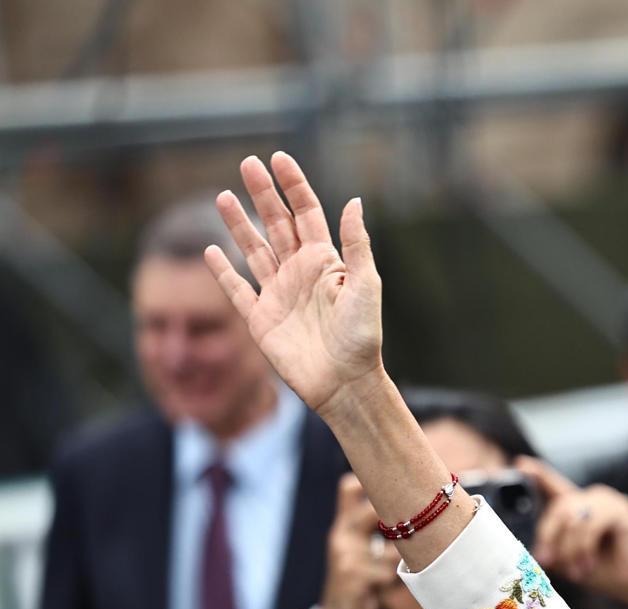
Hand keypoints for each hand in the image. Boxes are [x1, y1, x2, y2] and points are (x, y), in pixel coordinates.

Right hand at [206, 153, 383, 420]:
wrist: (345, 382)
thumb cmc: (362, 337)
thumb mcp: (366, 286)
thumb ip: (356, 244)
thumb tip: (354, 202)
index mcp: (326, 262)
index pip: (306, 214)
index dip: (293, 186)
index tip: (279, 158)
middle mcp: (300, 273)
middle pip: (277, 224)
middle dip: (263, 194)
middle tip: (247, 163)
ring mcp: (278, 295)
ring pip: (254, 250)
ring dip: (238, 224)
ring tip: (223, 196)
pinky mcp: (261, 319)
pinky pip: (238, 290)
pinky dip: (223, 272)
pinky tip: (212, 251)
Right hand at [317, 474, 398, 608]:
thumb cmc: (358, 579)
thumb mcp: (360, 549)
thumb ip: (373, 527)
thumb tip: (411, 503)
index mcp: (344, 526)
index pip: (348, 488)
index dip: (370, 478)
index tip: (399, 478)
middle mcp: (341, 535)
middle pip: (372, 510)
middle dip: (399, 516)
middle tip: (419, 521)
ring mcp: (345, 556)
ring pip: (391, 546)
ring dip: (402, 556)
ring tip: (401, 563)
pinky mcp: (353, 577)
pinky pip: (387, 571)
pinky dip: (393, 577)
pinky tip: (386, 584)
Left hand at [523, 459, 627, 608]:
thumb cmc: (605, 572)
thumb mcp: (570, 560)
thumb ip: (552, 548)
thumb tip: (533, 549)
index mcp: (581, 507)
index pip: (555, 486)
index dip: (538, 474)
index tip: (519, 464)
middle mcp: (594, 497)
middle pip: (559, 507)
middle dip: (549, 536)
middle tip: (546, 561)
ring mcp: (608, 500)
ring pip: (572, 517)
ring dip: (569, 548)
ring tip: (576, 572)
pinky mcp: (620, 509)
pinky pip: (589, 524)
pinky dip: (584, 548)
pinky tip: (588, 564)